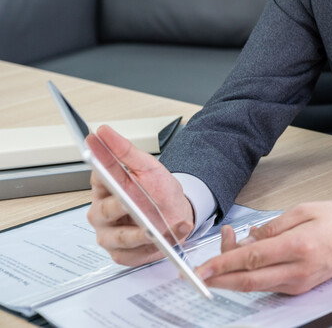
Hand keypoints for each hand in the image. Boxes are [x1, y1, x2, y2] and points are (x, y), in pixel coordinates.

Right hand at [86, 124, 194, 266]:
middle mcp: (102, 213)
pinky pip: (131, 254)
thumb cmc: (159, 191)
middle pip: (106, 210)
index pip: (98, 176)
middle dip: (121, 207)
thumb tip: (103, 132)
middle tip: (130, 202)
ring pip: (120, 237)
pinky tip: (163, 242)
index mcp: (105, 188)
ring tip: (159, 228)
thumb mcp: (147, 166)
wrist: (177, 214)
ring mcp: (109, 235)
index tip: (102, 163)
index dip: (100, 170)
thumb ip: (125, 150)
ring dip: (142, 233)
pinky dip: (150, 248)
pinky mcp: (121, 254)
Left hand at [195, 200, 331, 294]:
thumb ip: (274, 225)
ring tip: (225, 251)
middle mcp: (298, 270)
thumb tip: (250, 238)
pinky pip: (269, 284)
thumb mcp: (305, 209)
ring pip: (256, 286)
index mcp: (299, 246)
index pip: (251, 259)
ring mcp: (300, 283)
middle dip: (219, 280)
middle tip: (196, 276)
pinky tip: (247, 258)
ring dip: (234, 274)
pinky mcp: (301, 288)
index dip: (222, 264)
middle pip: (248, 281)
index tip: (201, 268)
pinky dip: (252, 275)